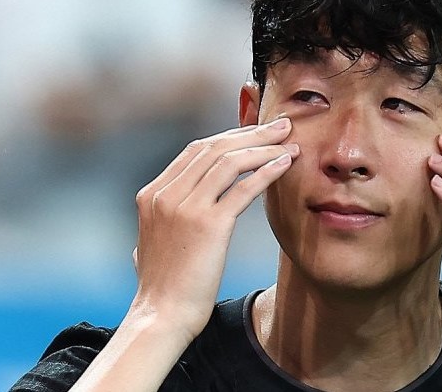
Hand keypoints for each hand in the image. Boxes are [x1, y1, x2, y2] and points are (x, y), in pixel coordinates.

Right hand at [131, 118, 299, 341]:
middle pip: (214, 147)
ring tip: (290, 143)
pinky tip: (286, 164)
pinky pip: (243, 188)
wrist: (161, 316)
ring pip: (230, 161)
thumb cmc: (163, 285)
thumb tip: (175, 208)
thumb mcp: (152, 241)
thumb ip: (164, 217)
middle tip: (281, 125)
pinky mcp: (208, 224)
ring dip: (264, 148)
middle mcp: (166, 194)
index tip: (256, 133)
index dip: (230, 137)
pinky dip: (267, 171)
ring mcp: (185, 207)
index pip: (195, 151)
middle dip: (251, 133)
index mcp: (152, 194)